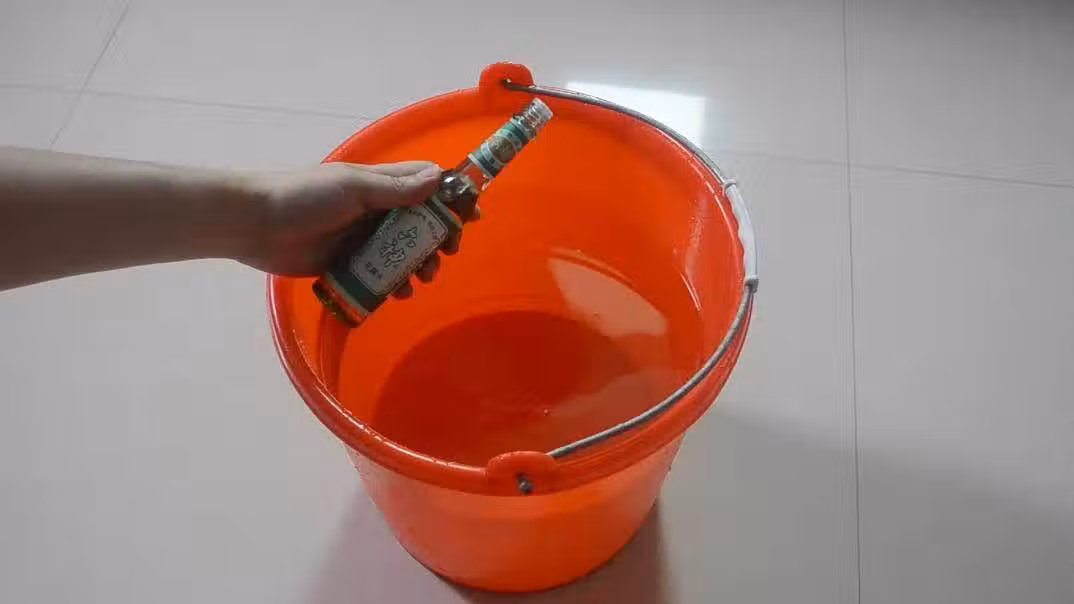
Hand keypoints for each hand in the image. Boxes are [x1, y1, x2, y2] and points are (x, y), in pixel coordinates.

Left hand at [241, 161, 460, 296]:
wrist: (256, 225)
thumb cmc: (304, 198)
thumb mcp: (353, 188)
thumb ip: (395, 189)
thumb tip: (438, 181)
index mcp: (380, 184)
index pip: (427, 183)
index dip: (452, 197)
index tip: (470, 216)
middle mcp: (377, 209)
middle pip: (423, 223)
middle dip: (439, 239)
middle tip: (447, 253)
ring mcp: (363, 238)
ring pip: (405, 252)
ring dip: (420, 265)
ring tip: (422, 278)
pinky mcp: (349, 264)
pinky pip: (382, 275)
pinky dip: (395, 284)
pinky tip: (399, 292)